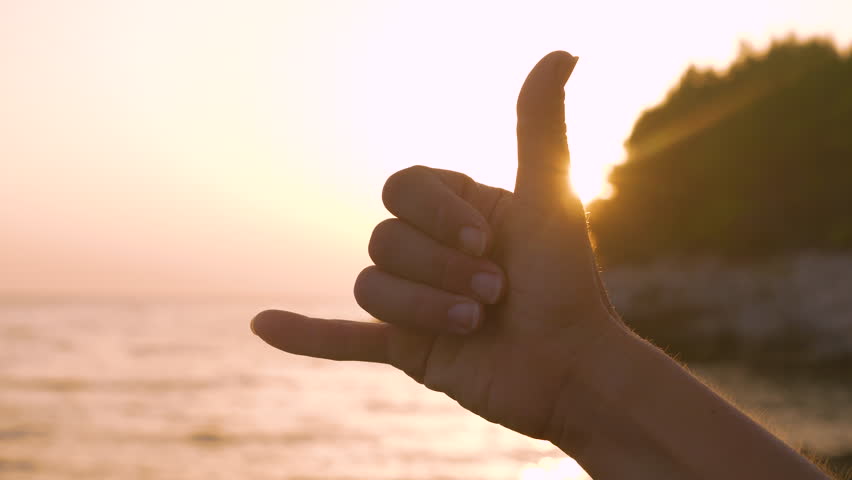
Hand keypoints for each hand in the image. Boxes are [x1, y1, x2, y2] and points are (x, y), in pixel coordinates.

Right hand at [252, 51, 622, 444]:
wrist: (573, 371)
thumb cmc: (569, 285)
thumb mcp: (549, 198)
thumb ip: (540, 128)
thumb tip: (562, 53)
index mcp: (455, 211)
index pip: (404, 187)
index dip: (436, 213)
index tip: (488, 239)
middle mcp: (429, 251)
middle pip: (384, 239)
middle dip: (440, 268)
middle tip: (495, 292)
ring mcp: (412, 300)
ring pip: (370, 286)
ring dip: (424, 307)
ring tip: (476, 324)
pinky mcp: (403, 347)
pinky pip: (342, 338)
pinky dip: (305, 335)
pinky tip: (262, 325)